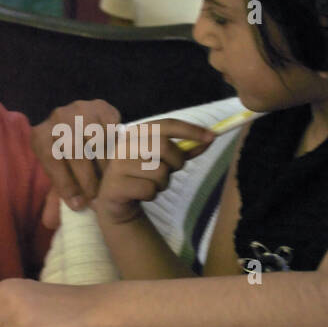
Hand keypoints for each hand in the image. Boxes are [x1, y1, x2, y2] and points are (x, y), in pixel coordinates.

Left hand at [31, 99, 121, 211]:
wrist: (80, 128)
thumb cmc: (67, 160)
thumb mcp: (59, 177)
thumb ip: (55, 199)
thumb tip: (50, 222)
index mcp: (41, 136)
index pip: (51, 159)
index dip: (65, 184)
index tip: (79, 204)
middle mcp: (57, 118)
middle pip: (74, 149)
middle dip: (87, 179)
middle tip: (98, 198)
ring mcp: (80, 109)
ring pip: (96, 140)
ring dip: (105, 166)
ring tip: (109, 184)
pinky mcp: (101, 106)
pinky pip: (112, 129)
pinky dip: (116, 147)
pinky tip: (117, 161)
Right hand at [92, 119, 213, 225]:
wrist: (117, 201)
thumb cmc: (143, 176)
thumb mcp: (164, 160)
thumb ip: (184, 150)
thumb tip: (209, 139)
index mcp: (136, 133)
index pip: (167, 124)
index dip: (190, 130)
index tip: (212, 136)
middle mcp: (124, 145)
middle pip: (164, 146)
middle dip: (176, 161)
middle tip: (172, 171)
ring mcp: (117, 165)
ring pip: (159, 171)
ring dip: (163, 183)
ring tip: (151, 184)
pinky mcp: (115, 185)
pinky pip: (149, 190)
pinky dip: (151, 195)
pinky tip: (141, 194)